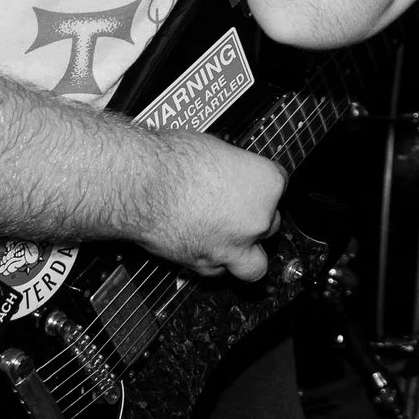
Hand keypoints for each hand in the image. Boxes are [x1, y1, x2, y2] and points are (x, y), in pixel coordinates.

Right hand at [146, 133, 287, 281]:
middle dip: (254, 217)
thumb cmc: (171, 160)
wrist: (139, 184)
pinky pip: (218, 271)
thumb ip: (232, 168)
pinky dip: (213, 263)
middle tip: (234, 209)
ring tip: (232, 243)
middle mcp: (257, 218)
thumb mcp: (215, 148)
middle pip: (271, 223)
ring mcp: (233, 245)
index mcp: (267, 183)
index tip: (247, 184)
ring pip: (255, 263)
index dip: (258, 185)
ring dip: (246, 254)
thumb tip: (229, 172)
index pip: (278, 186)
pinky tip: (203, 248)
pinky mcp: (204, 264)